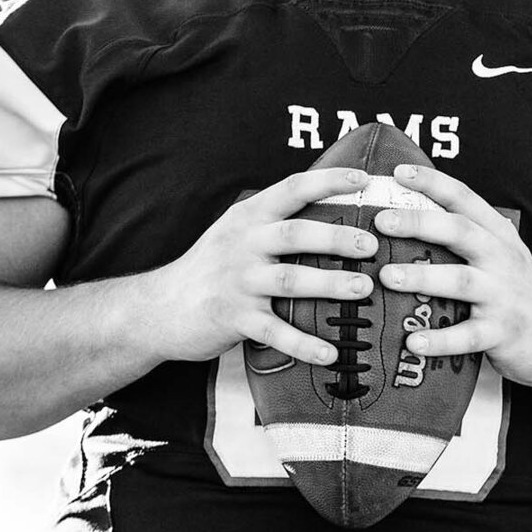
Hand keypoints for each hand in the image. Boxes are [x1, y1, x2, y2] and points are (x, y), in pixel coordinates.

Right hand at [143, 168, 376, 366]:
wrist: (160, 308)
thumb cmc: (211, 267)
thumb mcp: (236, 232)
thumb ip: (274, 220)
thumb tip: (333, 210)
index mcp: (248, 217)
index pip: (291, 188)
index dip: (328, 181)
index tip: (364, 178)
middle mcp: (243, 245)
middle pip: (295, 234)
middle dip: (337, 238)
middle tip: (372, 244)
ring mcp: (238, 282)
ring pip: (291, 280)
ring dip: (330, 284)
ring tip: (363, 288)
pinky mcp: (234, 319)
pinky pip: (275, 332)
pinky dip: (304, 343)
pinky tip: (330, 352)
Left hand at [374, 164, 531, 386]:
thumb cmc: (516, 293)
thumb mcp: (501, 255)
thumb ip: (466, 237)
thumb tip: (406, 217)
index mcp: (498, 235)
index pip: (465, 199)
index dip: (433, 182)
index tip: (399, 172)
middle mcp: (502, 259)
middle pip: (460, 232)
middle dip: (419, 223)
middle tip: (382, 222)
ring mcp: (503, 296)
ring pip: (460, 281)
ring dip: (422, 277)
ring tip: (386, 277)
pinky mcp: (501, 333)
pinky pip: (467, 336)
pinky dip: (440, 340)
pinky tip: (413, 341)